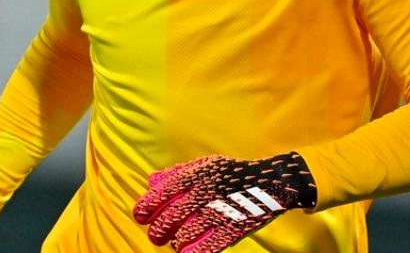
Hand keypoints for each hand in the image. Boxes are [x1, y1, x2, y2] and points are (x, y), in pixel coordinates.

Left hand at [133, 152, 316, 252]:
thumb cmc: (231, 173)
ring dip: (176, 240)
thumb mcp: (204, 166)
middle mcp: (207, 190)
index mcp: (198, 173)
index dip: (149, 204)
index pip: (166, 189)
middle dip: (159, 228)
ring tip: (175, 242)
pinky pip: (211, 244)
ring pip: (188, 231)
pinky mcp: (235, 227)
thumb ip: (177, 173)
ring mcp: (221, 209)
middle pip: (173, 214)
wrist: (269, 181)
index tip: (139, 215)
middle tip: (155, 235)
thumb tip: (151, 181)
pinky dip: (196, 251)